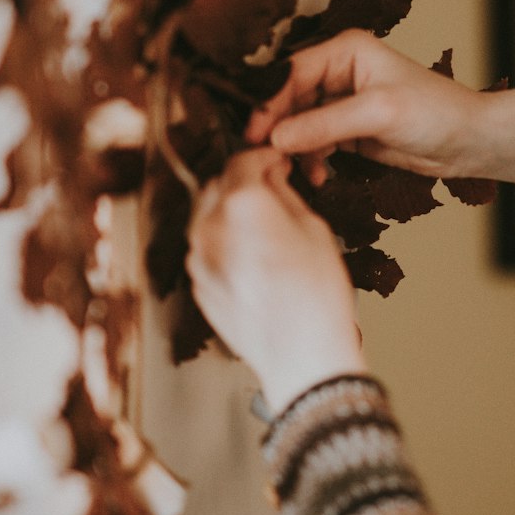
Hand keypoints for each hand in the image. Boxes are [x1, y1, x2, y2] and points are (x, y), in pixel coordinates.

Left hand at [186, 148, 366, 413]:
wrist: (301, 357)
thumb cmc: (315, 296)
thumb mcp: (314, 230)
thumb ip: (284, 194)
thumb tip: (273, 177)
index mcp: (241, 204)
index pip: (242, 160)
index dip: (264, 156)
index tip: (277, 162)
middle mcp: (209, 226)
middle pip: (219, 185)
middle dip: (244, 182)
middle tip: (274, 189)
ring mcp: (199, 257)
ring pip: (209, 216)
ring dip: (231, 211)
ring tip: (266, 226)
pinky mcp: (198, 284)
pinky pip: (207, 248)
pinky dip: (225, 242)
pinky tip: (254, 257)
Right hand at [246, 29, 514, 187]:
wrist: (469, 141)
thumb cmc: (435, 112)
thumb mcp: (378, 114)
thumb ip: (325, 124)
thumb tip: (277, 137)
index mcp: (345, 50)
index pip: (291, 72)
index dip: (269, 102)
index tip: (255, 132)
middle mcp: (339, 71)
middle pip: (288, 98)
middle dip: (278, 128)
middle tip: (264, 156)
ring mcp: (341, 102)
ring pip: (298, 123)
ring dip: (294, 148)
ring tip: (295, 172)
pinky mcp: (347, 129)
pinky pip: (314, 143)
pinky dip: (311, 159)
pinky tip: (317, 175)